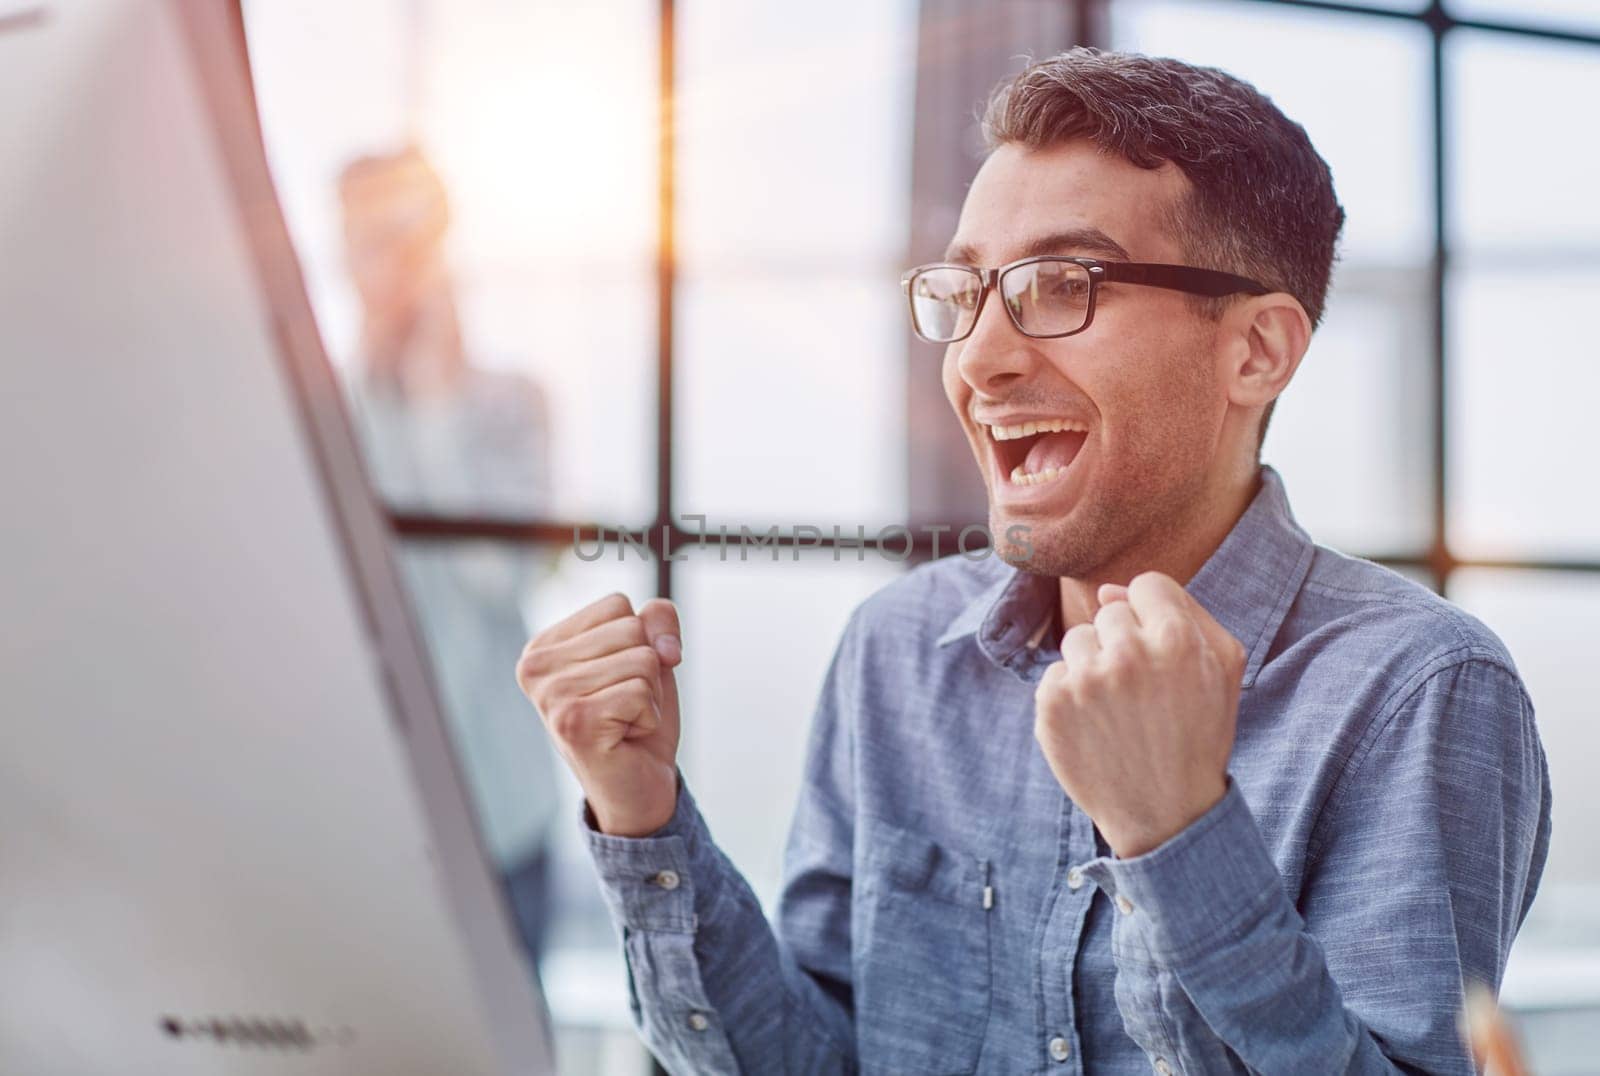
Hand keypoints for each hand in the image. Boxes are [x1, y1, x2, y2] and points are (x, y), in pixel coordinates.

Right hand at [516, 593, 682, 836]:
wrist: (639, 789)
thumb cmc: (637, 719)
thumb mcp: (651, 656)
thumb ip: (657, 620)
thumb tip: (664, 647)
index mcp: (543, 646)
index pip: (617, 604)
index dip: (639, 640)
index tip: (618, 680)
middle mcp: (535, 667)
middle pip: (631, 628)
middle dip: (646, 669)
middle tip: (624, 707)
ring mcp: (551, 695)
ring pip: (642, 659)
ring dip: (649, 695)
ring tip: (624, 721)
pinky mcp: (574, 722)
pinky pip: (642, 691)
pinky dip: (648, 716)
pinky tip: (625, 738)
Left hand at [1032, 571, 1246, 857]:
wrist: (1166, 813)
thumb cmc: (1198, 734)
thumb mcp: (1221, 667)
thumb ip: (1182, 609)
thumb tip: (1108, 589)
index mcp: (1177, 638)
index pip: (1146, 586)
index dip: (1154, 617)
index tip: (1160, 651)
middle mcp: (1127, 654)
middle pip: (1109, 612)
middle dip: (1124, 643)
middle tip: (1143, 691)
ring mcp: (1084, 680)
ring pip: (1077, 639)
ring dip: (1093, 666)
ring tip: (1119, 709)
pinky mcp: (1051, 705)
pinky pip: (1055, 674)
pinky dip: (1070, 697)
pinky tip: (1096, 726)